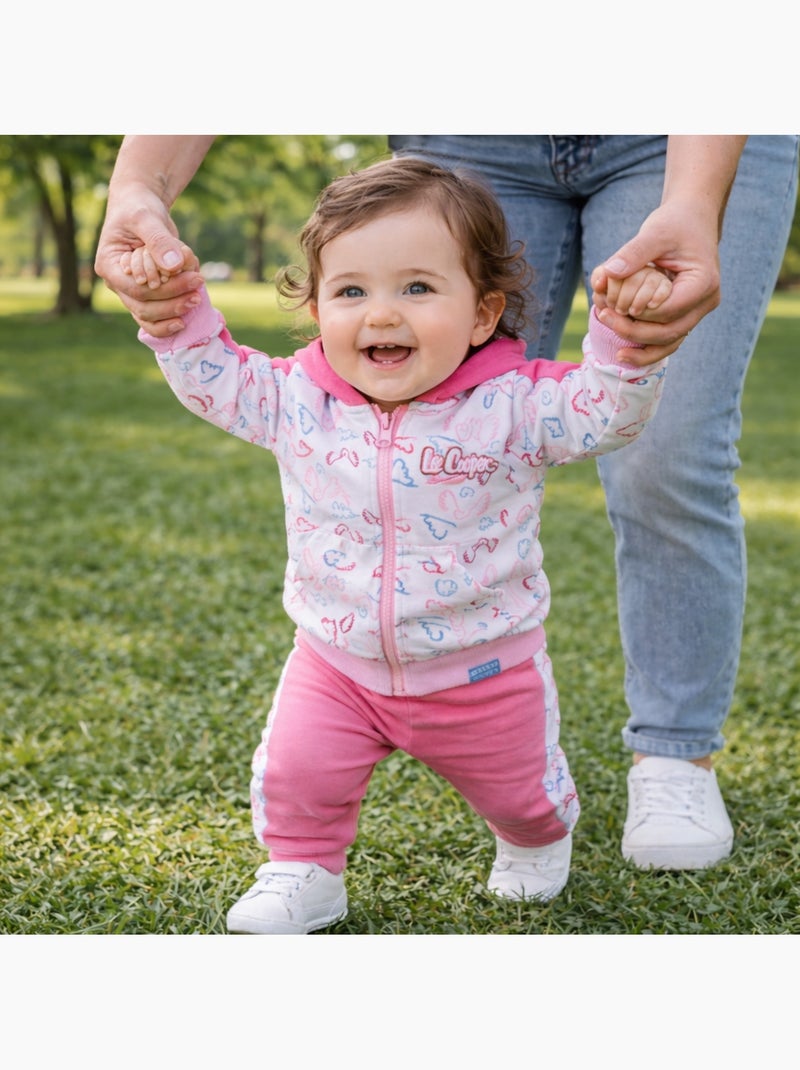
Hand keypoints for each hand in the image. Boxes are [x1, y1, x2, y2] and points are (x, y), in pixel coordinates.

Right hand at [95, 185, 204, 336]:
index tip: (194, 279)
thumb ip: (159, 240)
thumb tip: (174, 265)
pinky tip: (187, 317)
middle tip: (198, 292)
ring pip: (148, 317)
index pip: (136, 289)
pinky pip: (154, 318)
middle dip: (172, 304)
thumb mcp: (147, 218)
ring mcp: (130, 291)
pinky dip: (170, 317)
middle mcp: (118, 283)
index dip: (166, 290)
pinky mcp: (145, 294)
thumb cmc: (139, 208)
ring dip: (173, 314)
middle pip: (143, 307)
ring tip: (197, 300)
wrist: (141, 206)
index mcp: (109, 266)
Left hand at [590, 197, 721, 361]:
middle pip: (670, 331)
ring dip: (643, 349)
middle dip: (635, 331)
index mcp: (703, 282)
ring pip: (671, 342)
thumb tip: (608, 273)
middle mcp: (706, 301)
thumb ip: (633, 252)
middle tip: (604, 319)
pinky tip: (625, 352)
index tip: (611, 307)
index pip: (668, 310)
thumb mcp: (654, 232)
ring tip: (618, 354)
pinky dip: (648, 346)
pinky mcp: (687, 315)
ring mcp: (698, 311)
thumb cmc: (675, 224)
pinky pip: (668, 338)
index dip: (639, 312)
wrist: (691, 222)